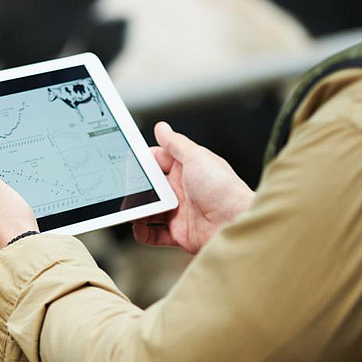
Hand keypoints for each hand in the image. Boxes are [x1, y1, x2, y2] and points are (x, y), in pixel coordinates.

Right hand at [134, 121, 253, 253]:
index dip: (144, 161)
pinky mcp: (178, 233)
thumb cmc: (223, 189)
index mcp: (187, 169)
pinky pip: (153, 234)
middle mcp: (182, 190)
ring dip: (137, 210)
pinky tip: (139, 226)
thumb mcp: (196, 157)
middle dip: (137, 187)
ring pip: (149, 209)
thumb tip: (162, 127)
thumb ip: (176, 143)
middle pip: (151, 186)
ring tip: (130, 209)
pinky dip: (143, 232)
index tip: (129, 162)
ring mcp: (179, 212)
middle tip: (126, 188)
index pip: (159, 160)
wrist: (235, 223)